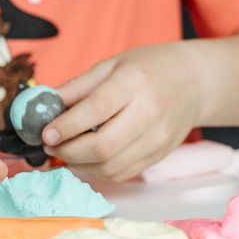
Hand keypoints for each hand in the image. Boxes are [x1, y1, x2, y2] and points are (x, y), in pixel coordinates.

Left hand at [42, 41, 208, 181]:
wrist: (196, 81)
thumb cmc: (151, 67)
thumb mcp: (113, 65)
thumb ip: (78, 87)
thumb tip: (42, 108)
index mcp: (136, 81)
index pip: (97, 110)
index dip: (66, 126)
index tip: (46, 132)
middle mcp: (151, 110)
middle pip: (103, 146)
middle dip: (68, 151)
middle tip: (51, 145)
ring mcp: (159, 136)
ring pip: (111, 166)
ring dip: (80, 165)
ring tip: (68, 152)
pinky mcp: (161, 153)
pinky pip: (123, 173)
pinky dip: (99, 171)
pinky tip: (89, 158)